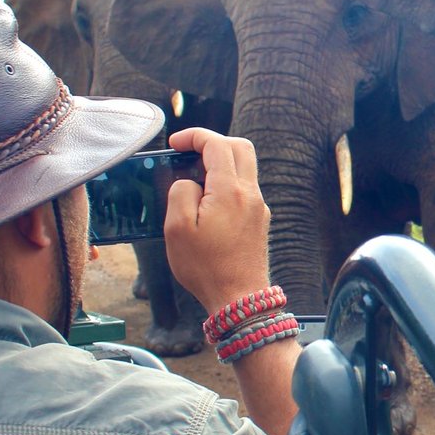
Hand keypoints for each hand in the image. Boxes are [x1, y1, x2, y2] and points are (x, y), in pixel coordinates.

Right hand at [163, 128, 271, 313]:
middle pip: (240, 146)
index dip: (194, 136)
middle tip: (188, 153)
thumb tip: (190, 181)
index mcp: (230, 191)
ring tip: (193, 181)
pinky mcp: (260, 220)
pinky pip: (244, 189)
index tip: (175, 143)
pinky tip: (207, 203)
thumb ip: (180, 193)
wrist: (239, 299)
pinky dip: (226, 183)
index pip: (217, 144)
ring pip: (245, 167)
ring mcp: (259, 207)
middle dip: (213, 142)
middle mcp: (250, 194)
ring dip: (220, 164)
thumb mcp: (177, 229)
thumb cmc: (206, 267)